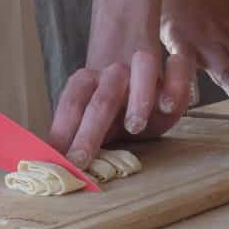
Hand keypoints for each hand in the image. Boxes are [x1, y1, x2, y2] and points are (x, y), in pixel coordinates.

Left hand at [49, 49, 192, 168]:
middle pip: (102, 99)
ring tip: (135, 127)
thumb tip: (49, 162)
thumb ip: (71, 137)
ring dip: (139, 98)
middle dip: (90, 132)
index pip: (71, 106)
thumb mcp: (89, 120)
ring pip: (143, 68)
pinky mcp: (173, 67)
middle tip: (80, 159)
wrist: (136, 72)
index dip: (62, 132)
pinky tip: (167, 106)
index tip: (60, 161)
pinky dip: (176, 83)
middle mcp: (113, 73)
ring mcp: (142, 68)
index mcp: (86, 83)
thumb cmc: (109, 107)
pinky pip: (179, 65)